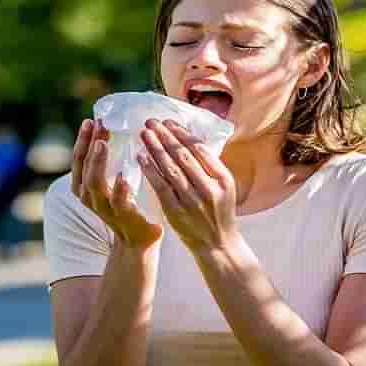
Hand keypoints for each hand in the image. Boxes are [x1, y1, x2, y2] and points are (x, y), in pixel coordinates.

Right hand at [71, 119, 162, 249]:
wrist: (138, 241)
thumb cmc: (126, 205)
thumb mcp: (110, 183)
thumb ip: (108, 164)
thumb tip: (112, 130)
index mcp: (84, 187)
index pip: (79, 159)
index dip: (82, 140)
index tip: (90, 120)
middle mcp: (89, 197)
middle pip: (84, 167)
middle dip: (89, 145)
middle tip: (98, 124)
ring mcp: (105, 208)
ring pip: (95, 184)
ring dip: (98, 162)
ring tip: (103, 144)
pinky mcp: (124, 217)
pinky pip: (119, 203)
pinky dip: (119, 190)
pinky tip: (122, 177)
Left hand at [138, 119, 238, 252]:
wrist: (218, 245)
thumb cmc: (219, 211)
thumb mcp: (225, 187)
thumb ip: (210, 166)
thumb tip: (189, 139)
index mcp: (224, 179)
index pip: (200, 149)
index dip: (182, 133)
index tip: (168, 122)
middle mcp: (209, 189)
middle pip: (184, 156)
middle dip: (165, 136)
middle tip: (151, 121)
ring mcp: (192, 201)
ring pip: (170, 169)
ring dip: (155, 148)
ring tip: (144, 133)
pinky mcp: (176, 212)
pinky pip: (161, 186)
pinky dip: (150, 170)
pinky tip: (141, 157)